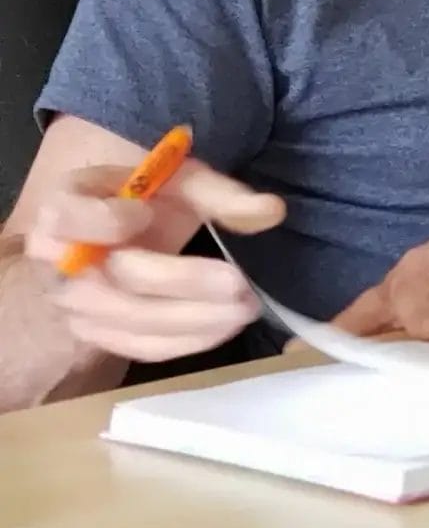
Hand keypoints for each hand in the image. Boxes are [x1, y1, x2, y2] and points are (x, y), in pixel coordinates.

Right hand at [25, 159, 285, 363]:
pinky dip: (186, 341)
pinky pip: (140, 347)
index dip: (106, 221)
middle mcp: (58, 262)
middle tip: (238, 284)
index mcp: (64, 208)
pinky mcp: (99, 334)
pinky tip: (226, 327)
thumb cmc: (145, 196)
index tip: (145, 213)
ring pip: (131, 322)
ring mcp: (74, 304)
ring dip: (192, 320)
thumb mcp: (179, 180)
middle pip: (116, 281)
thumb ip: (220, 193)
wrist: (118, 225)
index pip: (67, 219)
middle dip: (182, 283)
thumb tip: (271, 211)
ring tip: (245, 309)